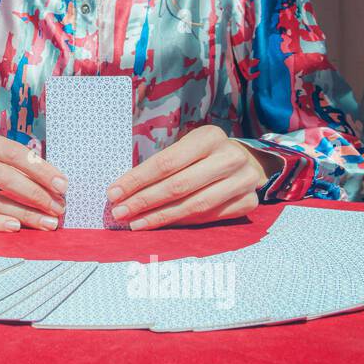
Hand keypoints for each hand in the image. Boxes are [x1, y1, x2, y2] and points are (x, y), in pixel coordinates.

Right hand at [0, 126, 67, 231]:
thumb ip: (19, 162)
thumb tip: (55, 186)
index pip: (13, 153)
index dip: (40, 170)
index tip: (62, 186)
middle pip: (4, 178)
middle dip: (36, 195)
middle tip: (57, 208)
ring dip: (24, 214)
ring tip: (46, 222)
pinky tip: (16, 227)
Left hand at [105, 126, 279, 229]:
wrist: (248, 162)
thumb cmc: (205, 155)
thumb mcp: (187, 148)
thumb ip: (162, 165)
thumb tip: (123, 190)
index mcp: (209, 137)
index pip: (166, 162)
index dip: (137, 180)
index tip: (114, 193)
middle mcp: (229, 157)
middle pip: (178, 185)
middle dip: (144, 201)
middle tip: (120, 212)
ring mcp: (243, 180)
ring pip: (194, 205)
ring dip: (160, 217)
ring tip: (136, 223)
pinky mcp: (249, 202)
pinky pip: (210, 217)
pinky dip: (182, 223)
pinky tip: (161, 226)